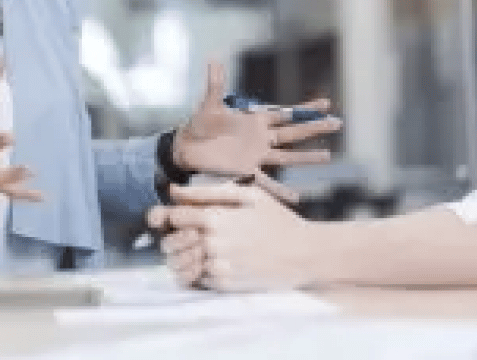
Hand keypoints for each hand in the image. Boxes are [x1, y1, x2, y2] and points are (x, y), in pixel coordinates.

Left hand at [147, 182, 316, 290]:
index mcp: (217, 218)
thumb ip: (209, 192)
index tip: (182, 216)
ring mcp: (219, 266)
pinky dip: (198, 272)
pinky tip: (215, 262)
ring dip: (183, 256)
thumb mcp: (249, 195)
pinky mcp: (226, 284)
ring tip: (200, 249)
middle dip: (175, 237)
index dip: (172, 215)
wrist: (305, 254)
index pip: (173, 217)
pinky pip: (197, 279)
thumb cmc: (278, 220)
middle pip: (171, 242)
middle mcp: (213, 244)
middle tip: (189, 234)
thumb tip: (174, 190)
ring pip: (181, 263)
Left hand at [173, 62, 340, 203]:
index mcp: (255, 119)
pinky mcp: (246, 171)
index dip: (305, 109)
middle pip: (294, 133)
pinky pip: (267, 183)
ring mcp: (256, 155)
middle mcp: (261, 137)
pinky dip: (281, 191)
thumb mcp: (209, 104)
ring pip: (288, 157)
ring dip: (307, 157)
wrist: (186, 149)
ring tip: (328, 157)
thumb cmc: (199, 124)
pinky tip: (296, 198)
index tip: (326, 104)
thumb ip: (215, 84)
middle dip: (315, 128)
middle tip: (338, 123)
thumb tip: (214, 59)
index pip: (286, 113)